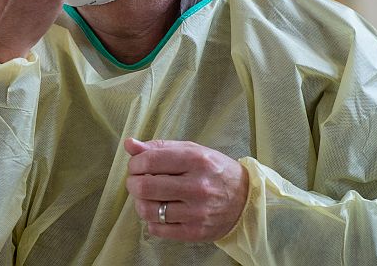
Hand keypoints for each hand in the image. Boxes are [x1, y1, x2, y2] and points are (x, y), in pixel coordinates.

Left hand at [124, 138, 248, 241]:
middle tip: (138, 182)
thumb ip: (158, 147)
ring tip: (148, 198)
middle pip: (145, 187)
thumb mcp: (191, 150)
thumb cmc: (214, 171)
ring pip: (148, 210)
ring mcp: (197, 212)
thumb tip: (129, 144)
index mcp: (195, 160)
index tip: (136, 165)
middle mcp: (197, 186)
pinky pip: (157, 229)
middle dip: (133, 183)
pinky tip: (159, 213)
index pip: (149, 160)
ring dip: (140, 203)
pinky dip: (151, 221)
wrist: (247, 200)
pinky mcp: (195, 232)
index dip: (135, 163)